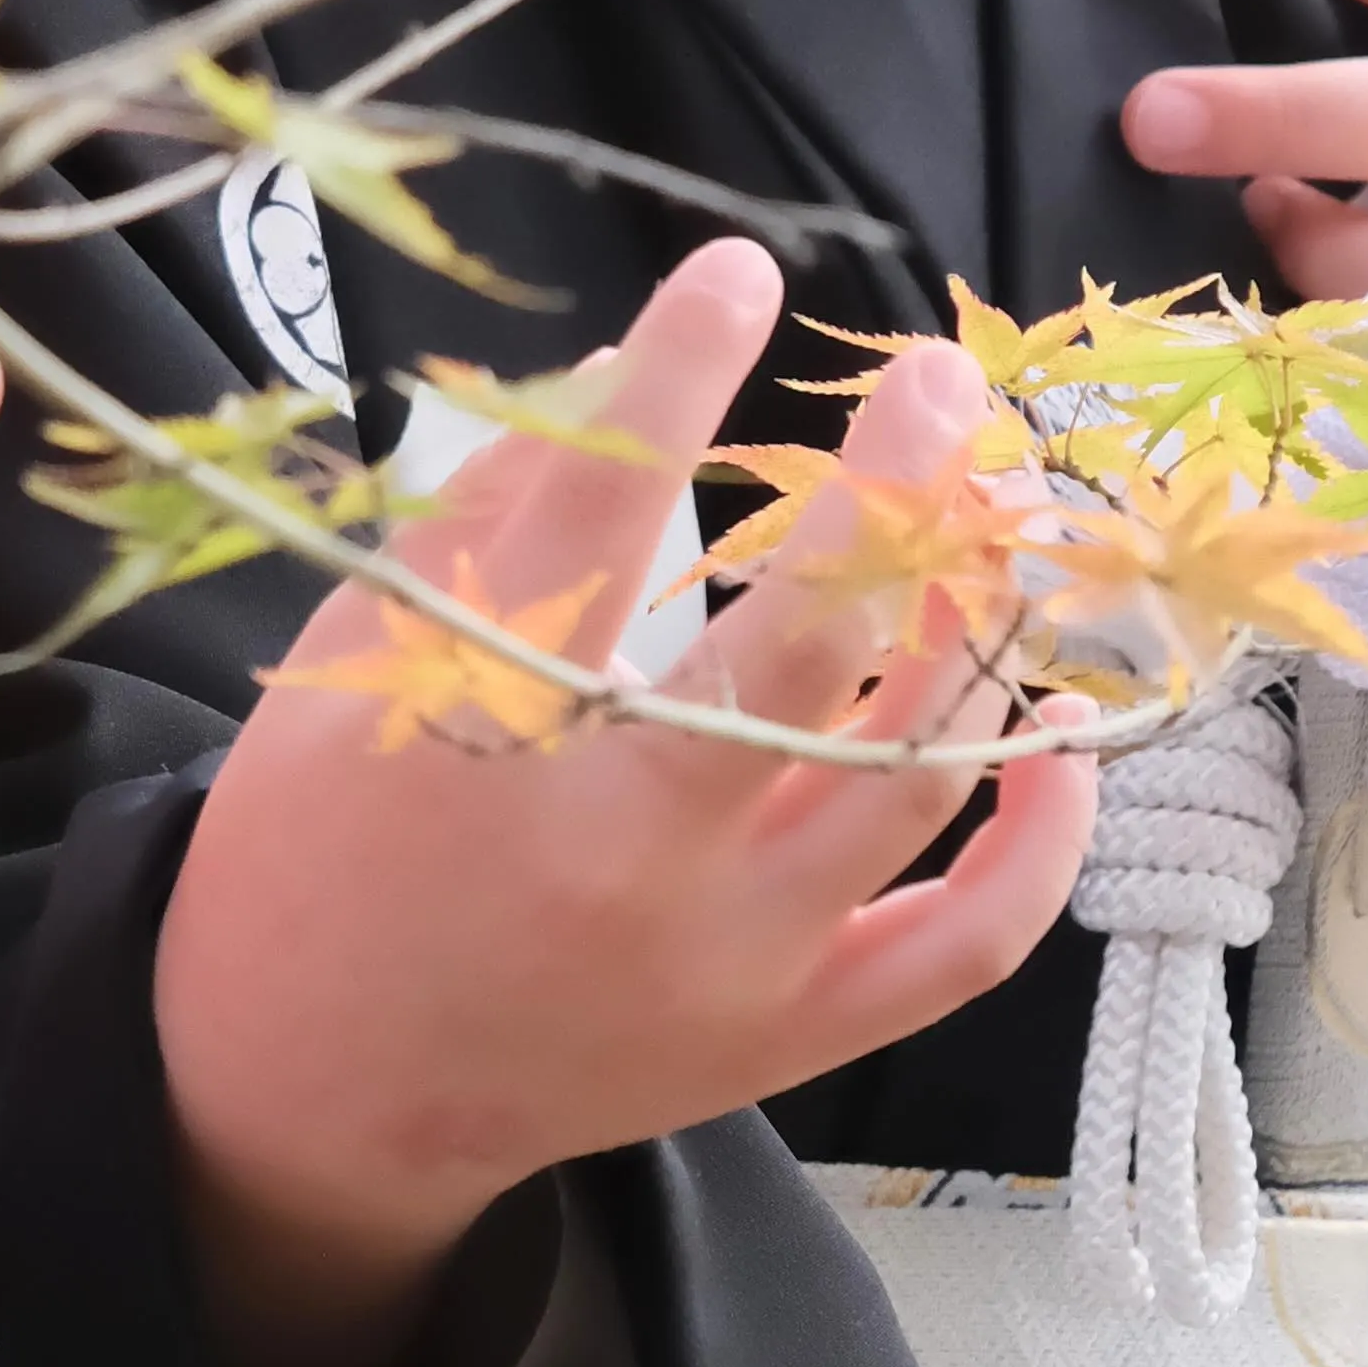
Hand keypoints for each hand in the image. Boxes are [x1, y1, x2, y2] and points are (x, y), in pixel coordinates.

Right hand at [153, 239, 1092, 1366]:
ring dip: (981, 633)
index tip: (732, 276)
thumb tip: (629, 381)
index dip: (674, 375)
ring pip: (915, 778)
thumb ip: (485, 522)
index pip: (602, 512)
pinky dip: (1038, 840)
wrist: (312, 1090)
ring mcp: (727, 954)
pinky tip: (1055, 735)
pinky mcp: (788, 1037)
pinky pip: (964, 944)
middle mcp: (623, 849)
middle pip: (809, 643)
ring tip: (1001, 521)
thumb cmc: (316, 843)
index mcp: (485, 736)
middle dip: (893, 489)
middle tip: (936, 382)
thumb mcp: (352, 659)